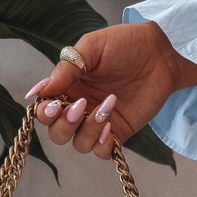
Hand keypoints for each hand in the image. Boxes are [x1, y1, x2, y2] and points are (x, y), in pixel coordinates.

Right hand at [26, 22, 196, 159]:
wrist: (160, 53)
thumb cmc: (125, 44)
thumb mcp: (91, 48)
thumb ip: (65, 69)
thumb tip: (37, 92)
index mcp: (67, 88)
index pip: (44, 111)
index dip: (44, 113)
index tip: (54, 103)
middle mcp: (79, 108)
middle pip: (57, 134)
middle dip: (64, 126)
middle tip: (79, 107)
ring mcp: (99, 123)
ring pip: (80, 145)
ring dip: (88, 130)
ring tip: (106, 107)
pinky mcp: (119, 133)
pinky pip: (103, 152)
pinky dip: (103, 144)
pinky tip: (111, 127)